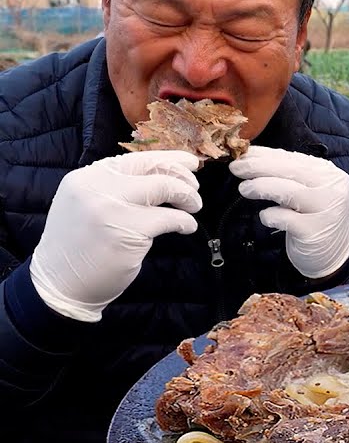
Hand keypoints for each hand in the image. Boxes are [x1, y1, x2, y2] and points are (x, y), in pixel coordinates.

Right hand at [30, 151, 201, 321]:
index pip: (136, 158)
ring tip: (194, 206)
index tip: (190, 163)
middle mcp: (96, 186)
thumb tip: (162, 174)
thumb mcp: (88, 205)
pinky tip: (186, 227)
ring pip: (165, 187)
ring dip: (188, 196)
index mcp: (87, 177)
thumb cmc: (80, 246)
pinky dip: (185, 221)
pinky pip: (170, 218)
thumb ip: (116, 188)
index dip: (168, 158)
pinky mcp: (129, 231)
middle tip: (195, 189)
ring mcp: (111, 207)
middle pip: (154, 169)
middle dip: (183, 177)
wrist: (60, 284)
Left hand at [230, 146, 348, 278]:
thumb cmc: (313, 217)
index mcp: (329, 174)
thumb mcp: (308, 191)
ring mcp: (325, 211)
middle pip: (290, 171)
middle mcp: (331, 189)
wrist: (334, 253)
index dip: (265, 155)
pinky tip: (266, 217)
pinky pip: (284, 218)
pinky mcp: (313, 232)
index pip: (294, 159)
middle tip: (235, 168)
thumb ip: (289, 175)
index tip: (242, 153)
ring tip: (244, 189)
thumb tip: (252, 158)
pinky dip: (269, 215)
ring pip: (287, 191)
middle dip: (258, 167)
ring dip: (261, 187)